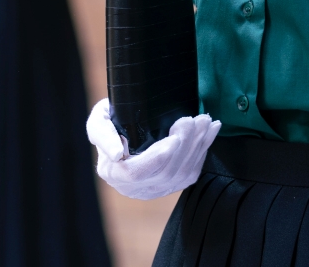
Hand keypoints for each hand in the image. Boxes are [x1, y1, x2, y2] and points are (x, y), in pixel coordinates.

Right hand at [86, 99, 220, 200]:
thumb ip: (102, 135)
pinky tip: (210, 131)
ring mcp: (156, 188)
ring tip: (205, 121)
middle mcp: (135, 188)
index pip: (137, 174)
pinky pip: (191, 171)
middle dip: (184, 145)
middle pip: (165, 173)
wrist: (129, 126)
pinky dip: (203, 150)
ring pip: (182, 173)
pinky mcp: (173, 184)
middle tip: (194, 120)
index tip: (173, 139)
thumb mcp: (98, 122)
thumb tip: (116, 154)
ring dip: (198, 145)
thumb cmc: (112, 121)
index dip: (157, 158)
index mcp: (115, 173)